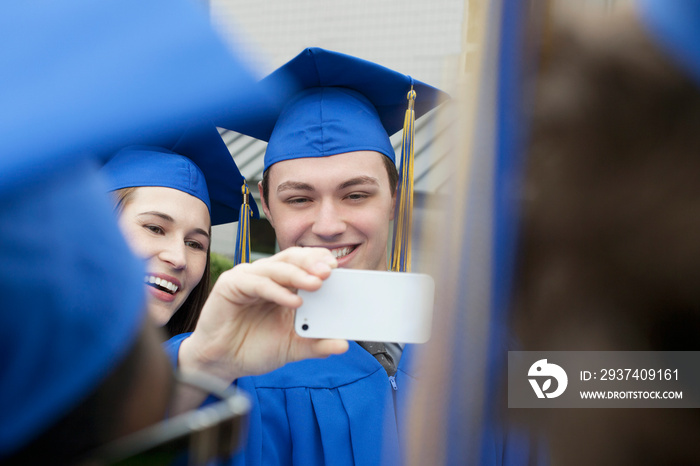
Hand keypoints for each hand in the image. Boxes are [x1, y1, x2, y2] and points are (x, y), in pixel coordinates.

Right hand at [178, 247, 348, 382]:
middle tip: (330, 271)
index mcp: (284, 284)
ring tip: (317, 284)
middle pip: (293, 258)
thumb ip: (317, 345)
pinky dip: (278, 291)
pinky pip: (258, 283)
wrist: (222, 363)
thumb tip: (343, 344)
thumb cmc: (255, 348)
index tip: (340, 269)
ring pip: (277, 268)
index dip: (321, 262)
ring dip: (299, 275)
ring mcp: (249, 277)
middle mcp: (268, 276)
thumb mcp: (293, 347)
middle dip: (313, 263)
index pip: (305, 263)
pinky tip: (293, 301)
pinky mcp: (231, 285)